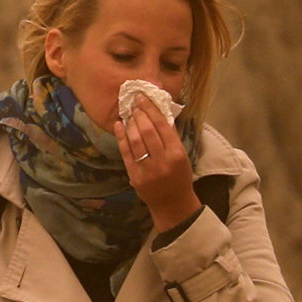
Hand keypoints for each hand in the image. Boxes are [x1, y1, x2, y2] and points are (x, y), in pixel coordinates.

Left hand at [117, 96, 199, 231]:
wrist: (172, 203)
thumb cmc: (179, 176)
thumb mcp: (182, 156)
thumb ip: (171, 137)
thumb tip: (158, 112)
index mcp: (177, 154)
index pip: (163, 126)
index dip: (151, 109)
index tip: (142, 98)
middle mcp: (163, 160)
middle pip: (148, 131)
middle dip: (139, 114)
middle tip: (134, 103)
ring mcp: (147, 169)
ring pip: (135, 140)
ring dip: (130, 123)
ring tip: (129, 113)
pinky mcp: (134, 175)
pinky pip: (126, 152)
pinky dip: (121, 137)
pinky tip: (119, 125)